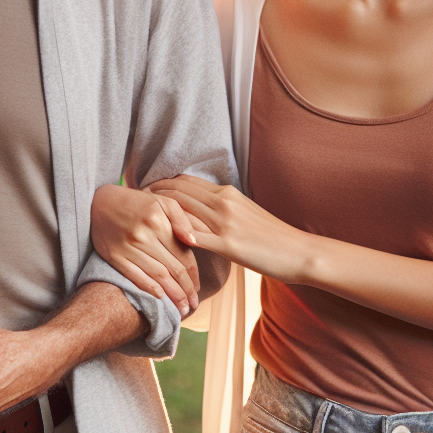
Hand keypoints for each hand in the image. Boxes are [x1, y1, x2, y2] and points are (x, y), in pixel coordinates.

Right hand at [90, 182, 199, 314]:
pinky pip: (134, 276)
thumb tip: (193, 242)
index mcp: (159, 222)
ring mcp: (128, 247)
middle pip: (172, 269)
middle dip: (186, 290)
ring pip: (157, 276)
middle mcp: (144, 236)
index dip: (193, 275)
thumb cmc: (137, 203)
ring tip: (181, 308)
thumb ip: (181, 219)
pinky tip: (160, 298)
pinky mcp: (114, 256)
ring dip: (172, 295)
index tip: (198, 289)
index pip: (183, 255)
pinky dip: (149, 289)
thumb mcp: (162, 201)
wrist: (100, 202)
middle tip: (193, 304)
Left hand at [151, 176, 308, 282]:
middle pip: (178, 192)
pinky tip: (161, 240)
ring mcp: (225, 222)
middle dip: (153, 195)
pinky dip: (177, 236)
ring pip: (182, 210)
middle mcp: (224, 202)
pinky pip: (196, 237)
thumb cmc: (273, 235)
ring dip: (159, 213)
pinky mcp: (229, 244)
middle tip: (134, 201)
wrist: (298, 250)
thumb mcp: (246, 212)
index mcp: (227, 193)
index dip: (163, 184)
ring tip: (140, 219)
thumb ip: (223, 207)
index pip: (186, 182)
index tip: (146, 190)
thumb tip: (201, 207)